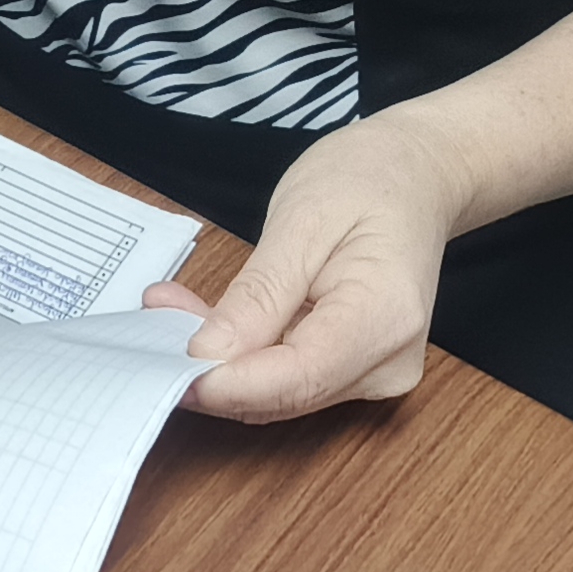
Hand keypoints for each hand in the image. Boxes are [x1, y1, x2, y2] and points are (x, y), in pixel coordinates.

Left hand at [144, 114, 471, 421]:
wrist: (416, 177)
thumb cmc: (367, 181)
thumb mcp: (302, 218)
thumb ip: (259, 292)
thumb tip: (209, 354)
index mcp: (385, 318)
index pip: (295, 379)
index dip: (223, 383)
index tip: (160, 362)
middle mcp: (388, 363)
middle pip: (283, 394)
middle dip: (211, 367)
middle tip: (155, 313)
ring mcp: (376, 374)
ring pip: (278, 392)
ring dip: (222, 360)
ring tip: (174, 305)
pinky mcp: (356, 372)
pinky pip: (288, 378)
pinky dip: (244, 355)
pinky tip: (210, 319)